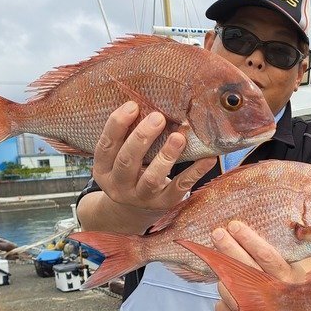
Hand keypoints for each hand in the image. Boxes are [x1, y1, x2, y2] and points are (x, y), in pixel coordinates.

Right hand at [93, 102, 215, 211]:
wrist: (135, 210)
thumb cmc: (131, 171)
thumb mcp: (120, 157)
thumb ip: (128, 136)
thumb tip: (149, 100)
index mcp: (103, 170)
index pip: (106, 146)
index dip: (117, 125)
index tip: (133, 105)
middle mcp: (119, 186)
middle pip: (126, 161)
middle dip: (142, 138)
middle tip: (158, 117)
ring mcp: (141, 197)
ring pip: (152, 178)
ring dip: (166, 156)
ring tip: (178, 136)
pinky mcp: (164, 203)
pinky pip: (179, 187)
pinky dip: (195, 172)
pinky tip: (207, 158)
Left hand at [210, 220, 310, 310]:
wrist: (296, 306)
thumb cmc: (287, 275)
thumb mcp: (291, 260)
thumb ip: (276, 248)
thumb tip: (247, 224)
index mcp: (289, 276)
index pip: (267, 257)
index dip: (249, 241)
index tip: (234, 225)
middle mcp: (276, 295)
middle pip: (246, 271)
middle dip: (229, 250)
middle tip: (217, 233)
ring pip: (231, 292)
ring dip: (222, 277)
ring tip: (220, 264)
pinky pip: (224, 310)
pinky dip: (220, 301)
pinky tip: (225, 288)